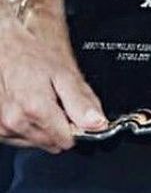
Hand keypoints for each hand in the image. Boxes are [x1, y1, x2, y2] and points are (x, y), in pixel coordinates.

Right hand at [0, 0, 106, 149]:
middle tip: (59, 102)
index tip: (78, 114)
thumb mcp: (64, 73)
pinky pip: (20, 139)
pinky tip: (30, 107)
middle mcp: (17, 123)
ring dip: (44, 127)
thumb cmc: (32, 57)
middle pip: (51, 143)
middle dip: (60, 126)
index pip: (66, 140)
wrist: (6, 49)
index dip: (76, 127)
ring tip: (43, 101)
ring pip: (36, 143)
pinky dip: (29, 127)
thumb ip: (82, 101)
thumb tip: (98, 123)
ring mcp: (4, 128)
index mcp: (36, 110)